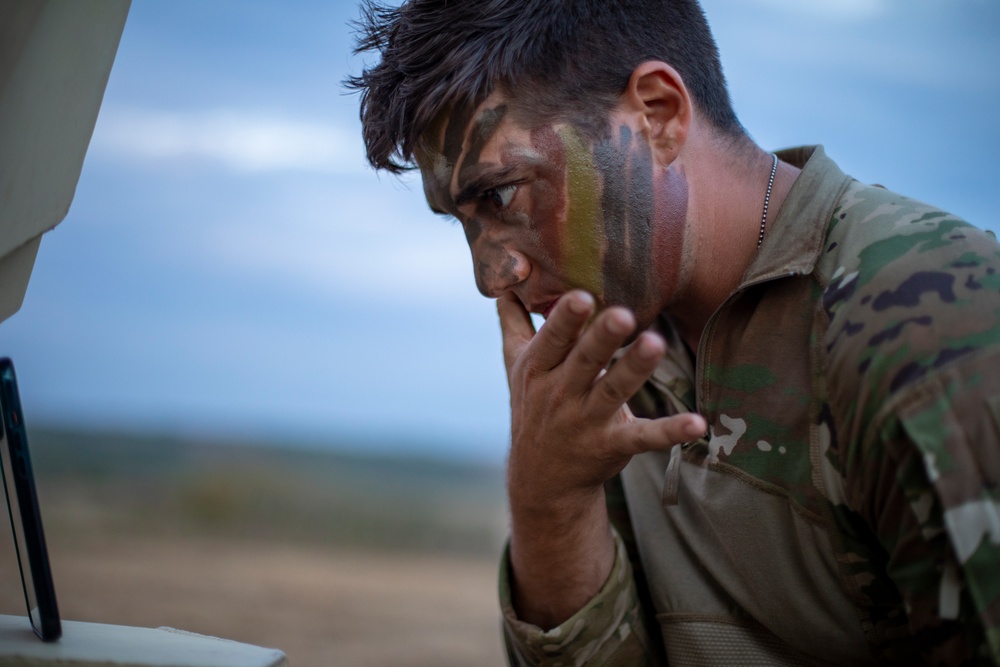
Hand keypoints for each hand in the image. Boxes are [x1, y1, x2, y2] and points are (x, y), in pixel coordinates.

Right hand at [499, 289, 704, 512]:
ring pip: (614, 392)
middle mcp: (560, 394)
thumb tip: (503, 283)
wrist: (541, 478)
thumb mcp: (515, 366)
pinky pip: (644, 437)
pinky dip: (670, 431)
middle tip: (622, 314)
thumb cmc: (534, 407)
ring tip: (655, 344)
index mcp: (538, 369)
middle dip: (601, 338)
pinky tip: (697, 423)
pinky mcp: (613, 445)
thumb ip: (514, 323)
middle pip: (584, 362)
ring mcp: (587, 421)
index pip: (552, 341)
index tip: (580, 296)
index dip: (565, 320)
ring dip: (634, 369)